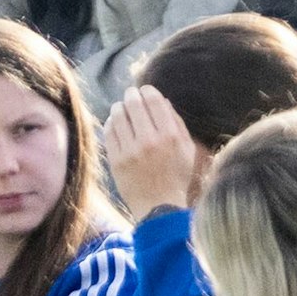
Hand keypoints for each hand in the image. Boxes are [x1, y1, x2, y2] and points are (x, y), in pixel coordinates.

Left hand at [106, 85, 200, 216]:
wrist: (159, 205)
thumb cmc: (176, 175)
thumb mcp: (187, 148)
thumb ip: (177, 123)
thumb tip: (163, 101)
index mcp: (170, 136)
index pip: (154, 101)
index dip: (148, 91)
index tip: (145, 90)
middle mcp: (150, 141)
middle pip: (134, 104)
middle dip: (131, 95)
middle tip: (131, 94)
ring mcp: (130, 151)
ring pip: (118, 116)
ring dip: (119, 107)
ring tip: (122, 107)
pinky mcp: (116, 160)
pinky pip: (109, 132)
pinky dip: (111, 122)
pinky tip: (115, 122)